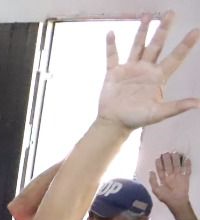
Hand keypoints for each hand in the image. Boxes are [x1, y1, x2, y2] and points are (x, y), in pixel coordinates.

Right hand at [96, 13, 199, 130]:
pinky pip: (112, 56)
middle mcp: (146, 69)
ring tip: (146, 16)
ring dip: (142, 31)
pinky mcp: (114, 73)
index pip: (175, 57)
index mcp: (158, 77)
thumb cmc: (137, 119)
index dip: (185, 45)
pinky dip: (111, 45)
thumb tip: (198, 104)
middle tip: (170, 13)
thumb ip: (176, 107)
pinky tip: (111, 33)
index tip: (195, 31)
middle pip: (157, 45)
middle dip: (163, 29)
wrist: (114, 123)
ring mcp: (130, 69)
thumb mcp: (158, 113)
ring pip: (138, 46)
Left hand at [150, 151, 192, 208]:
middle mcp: (171, 176)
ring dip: (176, 160)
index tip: (158, 158)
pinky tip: (187, 159)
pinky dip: (187, 165)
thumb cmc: (166, 197)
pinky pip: (187, 170)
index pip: (161, 169)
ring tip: (175, 153)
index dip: (159, 164)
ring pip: (177, 166)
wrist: (177, 202)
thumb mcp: (156, 190)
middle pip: (169, 166)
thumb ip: (153, 181)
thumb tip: (150, 172)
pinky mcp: (186, 178)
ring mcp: (178, 177)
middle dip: (167, 160)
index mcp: (163, 179)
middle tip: (166, 153)